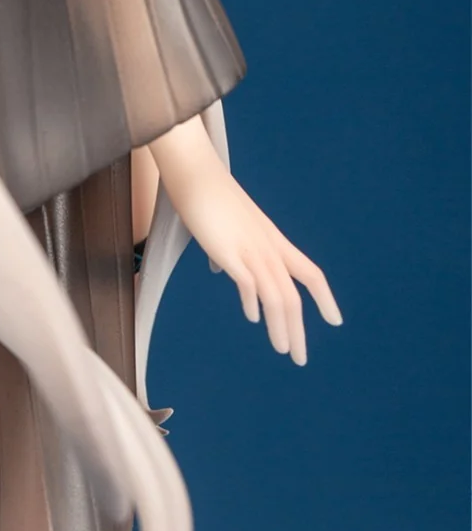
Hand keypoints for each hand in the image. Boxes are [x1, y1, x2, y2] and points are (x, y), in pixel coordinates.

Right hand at [148, 118, 342, 364]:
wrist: (195, 172)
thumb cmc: (208, 197)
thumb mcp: (230, 226)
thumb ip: (229, 250)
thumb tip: (223, 270)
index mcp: (273, 240)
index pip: (309, 272)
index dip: (324, 297)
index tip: (335, 321)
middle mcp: (268, 246)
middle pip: (293, 294)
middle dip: (298, 328)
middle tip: (300, 358)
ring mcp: (249, 248)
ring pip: (276, 294)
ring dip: (281, 326)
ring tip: (282, 349)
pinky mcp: (228, 249)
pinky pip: (248, 280)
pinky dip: (253, 301)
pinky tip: (253, 317)